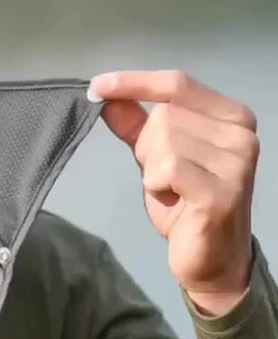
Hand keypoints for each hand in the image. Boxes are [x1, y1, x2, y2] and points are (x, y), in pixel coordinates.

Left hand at [89, 70, 259, 316]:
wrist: (211, 257)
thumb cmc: (184, 202)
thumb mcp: (153, 155)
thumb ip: (133, 123)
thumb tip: (104, 93)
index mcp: (231, 116)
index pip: (176, 83)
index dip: (134, 82)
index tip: (96, 85)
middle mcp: (241, 133)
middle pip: (164, 114)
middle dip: (147, 144)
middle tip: (164, 175)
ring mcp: (237, 162)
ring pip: (163, 140)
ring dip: (152, 167)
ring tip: (172, 189)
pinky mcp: (222, 191)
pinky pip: (166, 168)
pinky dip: (156, 184)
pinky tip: (175, 200)